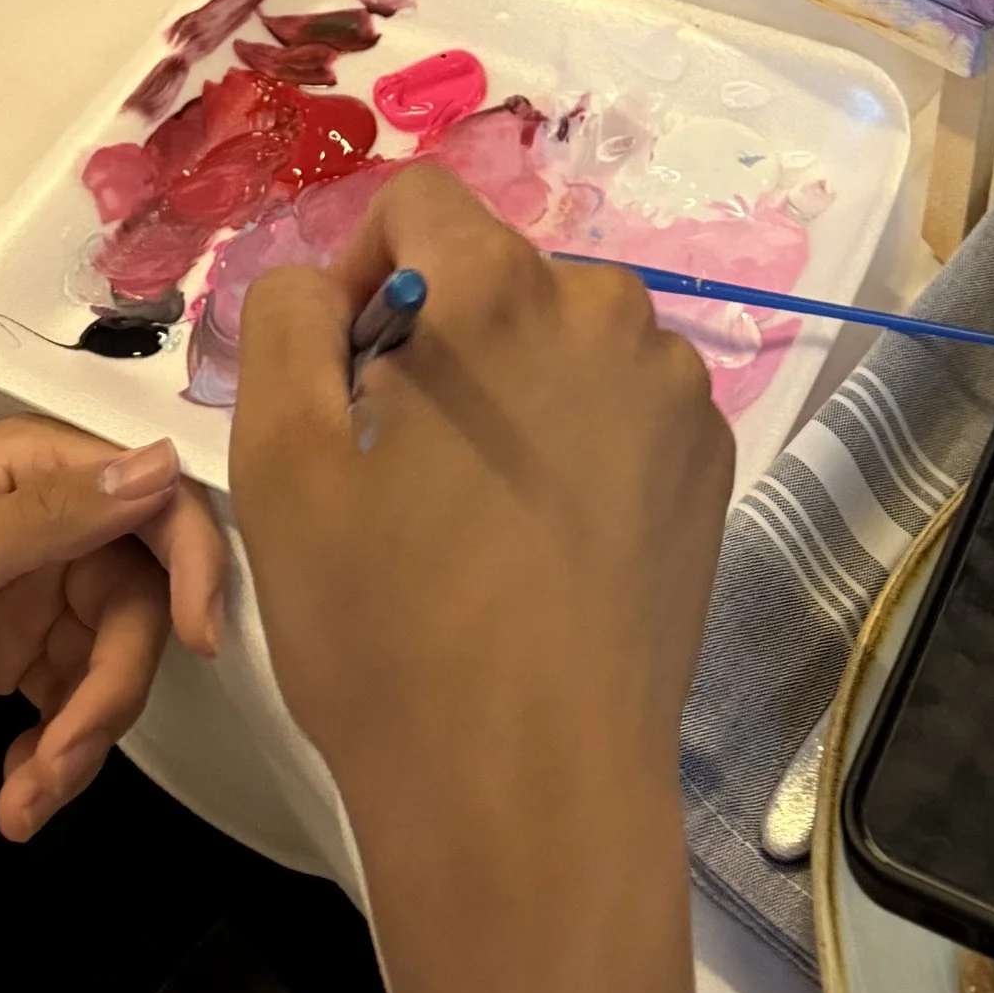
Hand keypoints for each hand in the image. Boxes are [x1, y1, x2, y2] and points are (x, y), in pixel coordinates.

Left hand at [0, 420, 222, 855]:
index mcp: (19, 469)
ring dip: (81, 738)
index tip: (200, 643)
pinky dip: (56, 755)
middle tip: (65, 760)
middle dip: (112, 686)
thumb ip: (52, 520)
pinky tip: (15, 798)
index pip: (147, 493)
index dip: (189, 560)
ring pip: (107, 658)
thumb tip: (169, 461)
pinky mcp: (0, 666)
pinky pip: (68, 703)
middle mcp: (33, 522)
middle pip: (134, 594)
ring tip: (26, 803)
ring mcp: (18, 597)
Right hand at [231, 165, 730, 992]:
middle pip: (496, 275)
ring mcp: (675, 391)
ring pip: (562, 342)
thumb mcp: (281, 466)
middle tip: (396, 463)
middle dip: (437, 340)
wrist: (531, 790)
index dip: (359, 273)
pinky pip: (622, 407)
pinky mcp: (712, 466)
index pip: (419, 202)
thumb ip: (286, 325)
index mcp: (500, 292)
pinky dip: (575, 443)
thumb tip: (322, 283)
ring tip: (469, 515)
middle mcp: (607, 310)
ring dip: (510, 390)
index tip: (342, 378)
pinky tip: (540, 545)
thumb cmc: (389, 630)